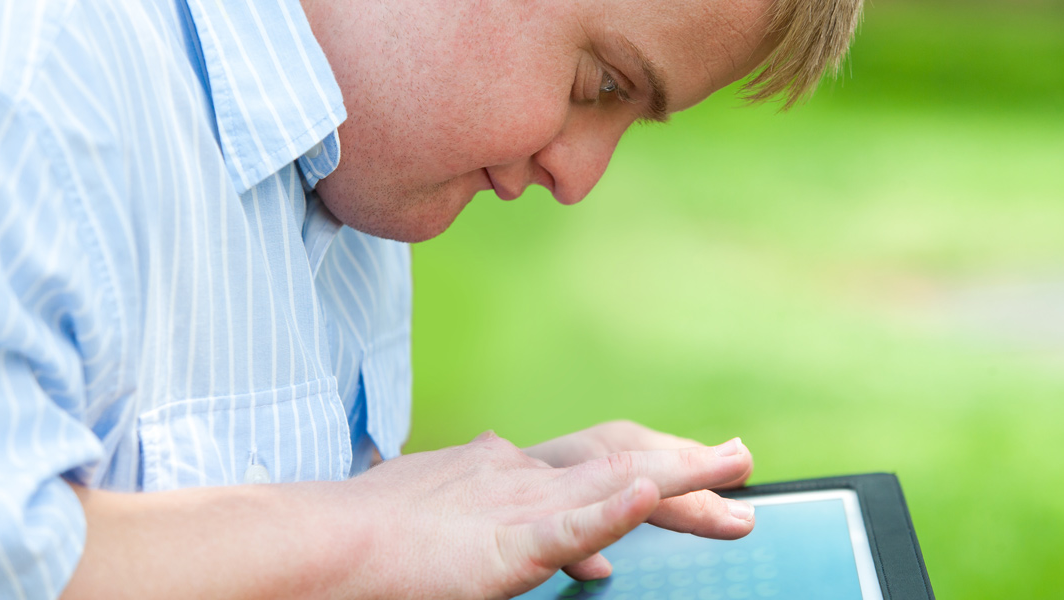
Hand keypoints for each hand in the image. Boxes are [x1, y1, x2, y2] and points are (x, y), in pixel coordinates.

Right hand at [345, 429, 752, 598]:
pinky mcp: (505, 543)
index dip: (656, 458)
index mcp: (512, 472)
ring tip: (730, 467)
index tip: (704, 468)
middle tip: (741, 466)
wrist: (322, 546)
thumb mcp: (469, 536)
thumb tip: (599, 562)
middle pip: (620, 457)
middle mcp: (524, 475)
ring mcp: (517, 505)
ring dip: (677, 476)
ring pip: (611, 480)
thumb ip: (537, 541)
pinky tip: (649, 489)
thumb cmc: (378, 545)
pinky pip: (570, 522)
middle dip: (685, 465)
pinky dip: (614, 507)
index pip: (601, 455)